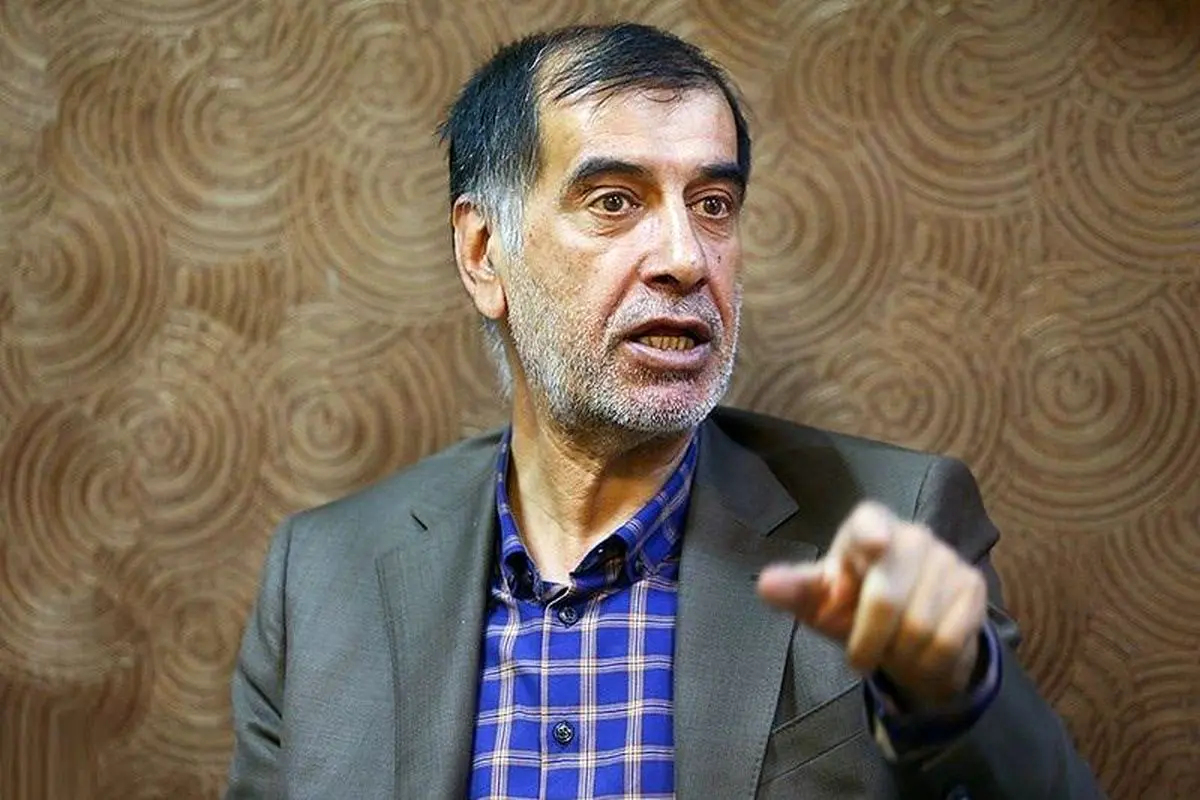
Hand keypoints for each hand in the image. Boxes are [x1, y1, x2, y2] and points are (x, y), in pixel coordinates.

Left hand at [757, 501, 986, 706]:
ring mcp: (946, 558)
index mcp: (867, 527)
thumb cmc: (851, 607)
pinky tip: (921, 660)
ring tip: (892, 656)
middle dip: (868, 640)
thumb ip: (795, 591)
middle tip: (859, 660)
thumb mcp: (819, 602)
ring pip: (920, 626)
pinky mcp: (973, 586)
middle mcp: (911, 534)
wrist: (906, 634)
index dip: (872, 533)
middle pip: (887, 596)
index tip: (875, 546)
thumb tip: (766, 585)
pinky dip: (929, 665)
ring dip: (900, 658)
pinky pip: (950, 640)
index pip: (868, 523)